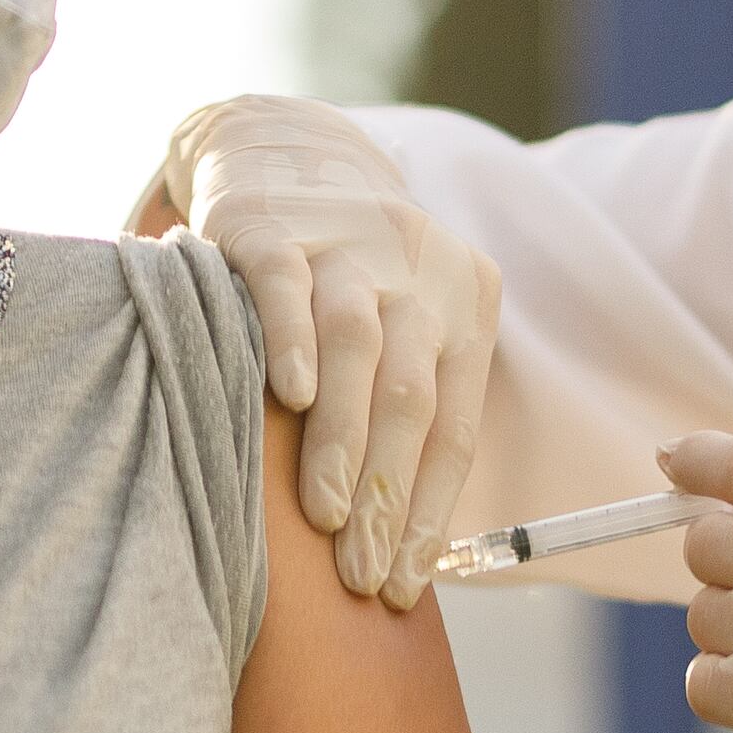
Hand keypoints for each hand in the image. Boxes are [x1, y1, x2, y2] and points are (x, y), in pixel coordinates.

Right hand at [147, 97, 500, 606]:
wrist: (277, 146)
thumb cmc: (342, 276)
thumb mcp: (400, 322)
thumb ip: (403, 406)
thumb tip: (391, 544)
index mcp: (462, 304)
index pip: (454, 427)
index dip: (430, 511)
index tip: (405, 585)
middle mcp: (415, 271)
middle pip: (413, 395)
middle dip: (390, 494)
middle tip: (364, 575)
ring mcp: (345, 245)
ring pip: (356, 346)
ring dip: (345, 438)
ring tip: (327, 516)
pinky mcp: (270, 228)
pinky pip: (285, 288)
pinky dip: (290, 342)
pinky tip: (287, 399)